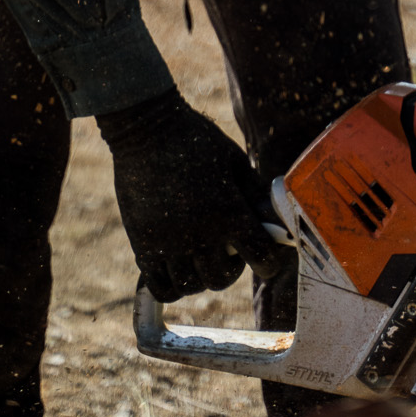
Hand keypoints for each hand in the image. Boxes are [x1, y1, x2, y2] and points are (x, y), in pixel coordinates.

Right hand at [98, 89, 287, 300]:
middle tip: (226, 250)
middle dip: (230, 269)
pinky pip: (161, 287)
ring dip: (200, 276)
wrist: (148, 129)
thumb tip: (271, 217)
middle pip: (222, 279)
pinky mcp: (144, 245)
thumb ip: (253, 193)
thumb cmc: (197, 140)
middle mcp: (202, 235)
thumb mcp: (234, 160)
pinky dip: (171, 285)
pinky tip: (176, 266)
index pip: (262, 258)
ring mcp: (170, 243)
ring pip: (191, 286)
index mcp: (230, 213)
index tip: (265, 257)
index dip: (269, 262)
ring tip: (200, 256)